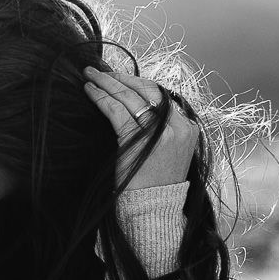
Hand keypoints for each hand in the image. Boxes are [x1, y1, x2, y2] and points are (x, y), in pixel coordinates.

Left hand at [84, 67, 199, 189]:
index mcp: (188, 128)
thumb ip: (162, 129)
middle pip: (147, 91)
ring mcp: (160, 133)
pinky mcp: (138, 140)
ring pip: (130, 97)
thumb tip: (139, 106)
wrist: (155, 209)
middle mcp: (178, 127)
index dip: (138, 83)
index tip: (119, 77)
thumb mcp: (169, 152)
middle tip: (101, 70)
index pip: (161, 95)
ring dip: (108, 83)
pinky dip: (101, 98)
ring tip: (90, 75)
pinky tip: (89, 91)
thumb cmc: (157, 183)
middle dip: (122, 78)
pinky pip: (117, 111)